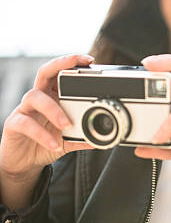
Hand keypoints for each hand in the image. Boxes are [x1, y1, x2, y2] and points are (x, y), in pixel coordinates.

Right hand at [0, 54, 94, 208]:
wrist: (24, 162)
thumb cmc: (45, 143)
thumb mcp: (69, 140)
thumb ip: (84, 136)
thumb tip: (105, 138)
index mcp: (53, 96)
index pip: (61, 73)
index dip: (72, 63)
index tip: (90, 60)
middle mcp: (39, 97)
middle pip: (45, 72)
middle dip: (60, 65)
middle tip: (77, 69)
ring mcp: (24, 109)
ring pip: (35, 96)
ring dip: (53, 109)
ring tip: (66, 125)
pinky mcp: (14, 124)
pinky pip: (26, 123)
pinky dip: (42, 134)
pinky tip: (54, 144)